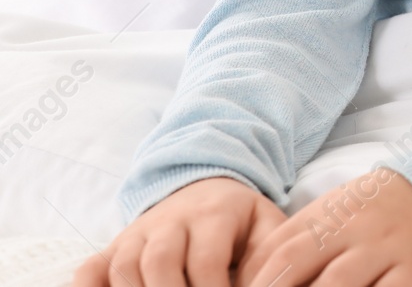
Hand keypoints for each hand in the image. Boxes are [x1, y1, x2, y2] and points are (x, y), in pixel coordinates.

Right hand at [71, 176, 284, 286]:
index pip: (206, 260)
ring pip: (124, 267)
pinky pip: (90, 270)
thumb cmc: (242, 221)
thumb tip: (270, 286)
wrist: (208, 187)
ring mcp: (137, 233)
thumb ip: (269, 257)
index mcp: (214, 214)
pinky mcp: (113, 246)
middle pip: (160, 263)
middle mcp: (170, 220)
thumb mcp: (267, 226)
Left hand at [236, 169, 411, 286]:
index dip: (252, 283)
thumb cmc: (374, 216)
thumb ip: (293, 246)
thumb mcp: (333, 216)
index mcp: (328, 214)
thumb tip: (247, 283)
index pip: (276, 251)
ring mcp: (388, 249)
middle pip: (297, 267)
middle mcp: (356, 228)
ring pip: (338, 286)